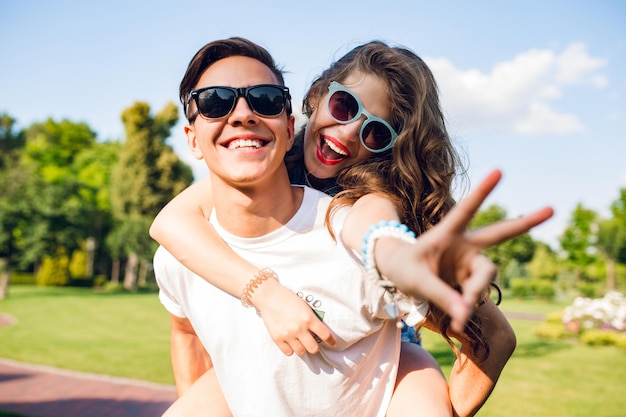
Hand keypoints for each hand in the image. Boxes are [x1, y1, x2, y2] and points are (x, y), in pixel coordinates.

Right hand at [252, 279, 336, 355]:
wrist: (269, 296)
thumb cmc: (288, 299)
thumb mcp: (305, 307)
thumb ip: (311, 319)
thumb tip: (318, 333)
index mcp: (309, 318)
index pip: (325, 335)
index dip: (331, 341)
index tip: (333, 344)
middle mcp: (299, 328)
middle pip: (313, 348)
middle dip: (314, 347)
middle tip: (312, 343)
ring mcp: (288, 334)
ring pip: (301, 352)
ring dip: (302, 348)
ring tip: (300, 342)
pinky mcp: (277, 338)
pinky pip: (288, 352)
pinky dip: (290, 349)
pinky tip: (290, 343)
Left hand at [382, 169, 552, 332]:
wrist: (399, 275)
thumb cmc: (404, 269)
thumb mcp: (416, 281)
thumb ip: (441, 295)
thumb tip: (466, 313)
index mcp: (447, 233)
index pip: (466, 210)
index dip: (483, 192)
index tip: (500, 171)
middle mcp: (465, 244)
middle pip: (499, 233)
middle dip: (525, 223)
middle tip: (552, 209)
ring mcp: (470, 261)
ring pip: (486, 276)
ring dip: (475, 293)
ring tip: (459, 314)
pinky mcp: (470, 278)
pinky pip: (477, 294)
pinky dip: (467, 307)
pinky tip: (457, 321)